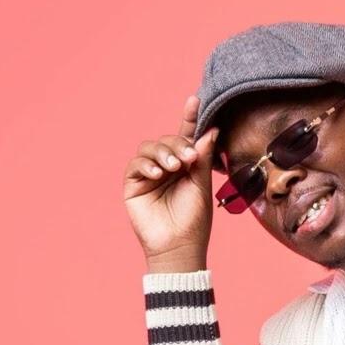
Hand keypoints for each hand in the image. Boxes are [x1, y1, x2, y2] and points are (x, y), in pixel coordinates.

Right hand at [122, 95, 220, 271]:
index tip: (195, 99)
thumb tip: (211, 129)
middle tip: (189, 158)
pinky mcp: (133, 184)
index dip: (189, 117)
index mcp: (185, 164)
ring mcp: (148, 174)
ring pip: (150, 147)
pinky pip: (135, 164)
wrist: (179, 245)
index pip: (186, 136)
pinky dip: (146, 164)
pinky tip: (158, 174)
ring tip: (174, 168)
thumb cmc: (194, 218)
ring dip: (163, 153)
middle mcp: (166, 165)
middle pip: (167, 139)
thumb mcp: (202, 183)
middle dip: (178, 143)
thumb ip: (203, 157)